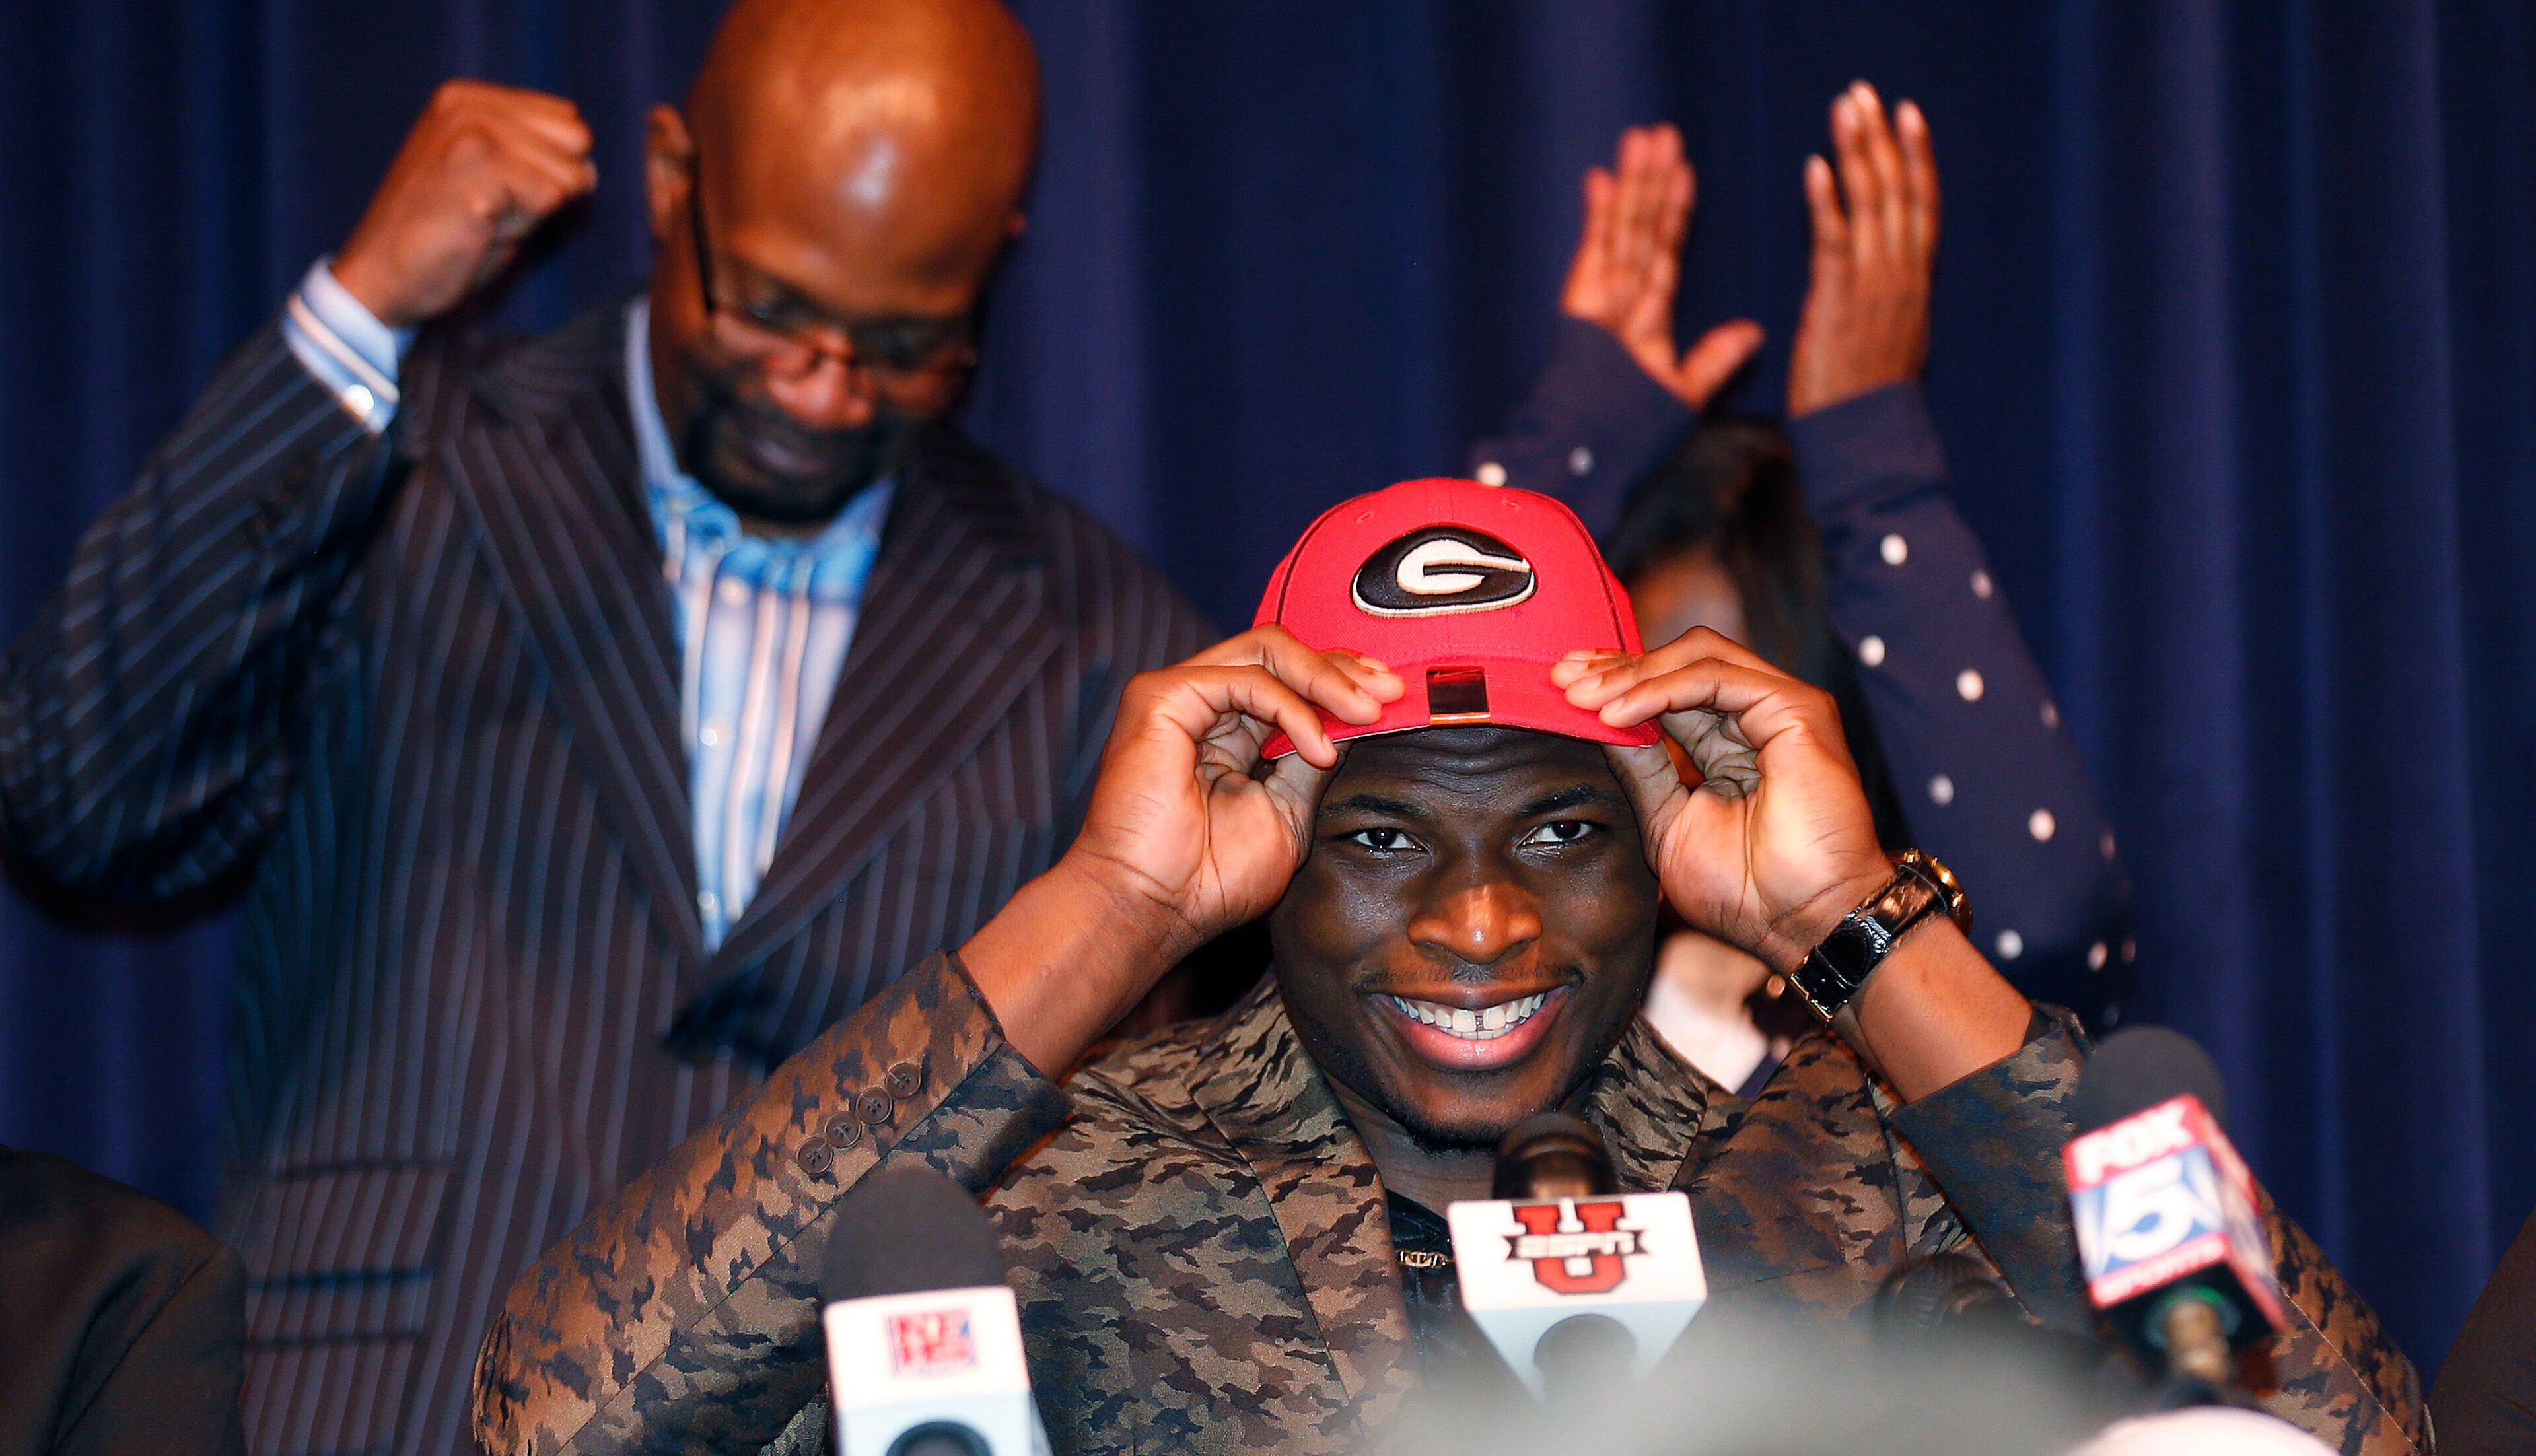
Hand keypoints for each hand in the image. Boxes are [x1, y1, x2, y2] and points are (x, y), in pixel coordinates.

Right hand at [332, 80, 597, 328]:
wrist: (381, 275)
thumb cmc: (442, 232)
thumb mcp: (489, 175)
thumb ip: (533, 156)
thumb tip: (588, 168)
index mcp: (468, 98)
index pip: (567, 118)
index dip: (551, 165)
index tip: (499, 188)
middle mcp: (467, 106)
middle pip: (576, 140)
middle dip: (551, 184)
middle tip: (497, 206)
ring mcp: (469, 137)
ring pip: (567, 173)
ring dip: (536, 210)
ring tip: (484, 219)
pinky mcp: (476, 175)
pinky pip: (550, 197)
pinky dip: (526, 225)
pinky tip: (481, 230)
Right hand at [961, 629, 1401, 1070]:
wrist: (1156, 908)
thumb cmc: (1210, 878)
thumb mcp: (1288, 811)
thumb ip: (1312, 760)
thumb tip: (1358, 721)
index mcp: (1225, 729)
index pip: (1288, 677)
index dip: (1341, 679)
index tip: (1393, 699)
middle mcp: (1200, 704)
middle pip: (1280, 651)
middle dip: (1343, 668)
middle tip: (1390, 693)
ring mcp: (1177, 695)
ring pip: (1266, 649)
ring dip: (1327, 679)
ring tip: (1366, 714)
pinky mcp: (1160, 697)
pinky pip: (1246, 679)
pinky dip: (1293, 709)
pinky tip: (1317, 749)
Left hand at [1554, 629, 1889, 972]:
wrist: (1802, 924)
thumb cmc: (1746, 891)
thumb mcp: (1668, 821)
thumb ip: (1641, 768)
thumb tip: (1596, 724)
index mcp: (1731, 744)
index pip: (1669, 690)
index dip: (1617, 682)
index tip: (1561, 688)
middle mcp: (1758, 718)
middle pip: (1681, 660)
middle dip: (1616, 665)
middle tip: (1562, 677)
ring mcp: (1781, 708)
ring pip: (1698, 657)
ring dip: (1632, 674)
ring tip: (1584, 697)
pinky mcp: (1797, 709)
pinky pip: (1715, 678)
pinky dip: (1660, 690)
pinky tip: (1619, 713)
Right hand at [1559, 124, 1763, 411]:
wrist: (1592, 449)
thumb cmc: (1631, 430)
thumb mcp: (1686, 390)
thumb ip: (1716, 358)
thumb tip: (1755, 331)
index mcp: (1646, 317)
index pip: (1665, 251)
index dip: (1675, 211)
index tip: (1685, 173)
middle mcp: (1622, 298)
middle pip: (1642, 228)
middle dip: (1652, 182)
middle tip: (1663, 134)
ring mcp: (1599, 296)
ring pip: (1622, 228)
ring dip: (1632, 183)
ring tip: (1643, 138)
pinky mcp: (1581, 300)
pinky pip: (1594, 249)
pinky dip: (1597, 214)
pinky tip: (1602, 177)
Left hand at [1786, 82, 1938, 416]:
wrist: (1863, 444)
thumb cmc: (1866, 400)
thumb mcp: (1890, 337)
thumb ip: (1887, 296)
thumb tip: (1884, 272)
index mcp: (1915, 283)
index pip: (1923, 205)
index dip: (1917, 157)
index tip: (1908, 114)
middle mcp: (1902, 278)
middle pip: (1899, 192)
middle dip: (1883, 138)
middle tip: (1865, 93)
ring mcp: (1873, 289)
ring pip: (1872, 206)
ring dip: (1857, 153)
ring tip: (1845, 108)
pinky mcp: (1837, 305)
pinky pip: (1834, 243)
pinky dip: (1827, 202)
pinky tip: (1815, 166)